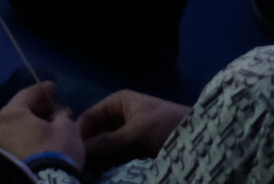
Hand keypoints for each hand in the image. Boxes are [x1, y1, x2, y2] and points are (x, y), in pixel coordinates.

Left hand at [0, 81, 81, 165]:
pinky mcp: (7, 158)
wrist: (46, 182)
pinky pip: (20, 138)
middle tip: (55, 105)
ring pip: (20, 126)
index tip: (52, 86)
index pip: (26, 94)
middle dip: (39, 107)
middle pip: (21, 110)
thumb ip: (62, 114)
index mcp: (11, 113)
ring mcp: (1, 144)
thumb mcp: (67, 126)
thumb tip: (59, 112)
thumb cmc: (56, 148)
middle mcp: (0, 126)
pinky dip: (32, 134)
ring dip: (36, 121)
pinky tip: (46, 135)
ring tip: (53, 121)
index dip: (41, 89)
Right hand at [77, 89, 192, 165]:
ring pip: (108, 144)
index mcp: (118, 102)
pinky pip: (120, 153)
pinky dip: (112, 161)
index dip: (80, 133)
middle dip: (90, 147)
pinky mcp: (139, 145)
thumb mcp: (136, 133)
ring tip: (89, 170)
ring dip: (100, 156)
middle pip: (98, 131)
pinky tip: (103, 171)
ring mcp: (130, 131)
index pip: (90, 116)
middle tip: (80, 164)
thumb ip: (107, 142)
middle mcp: (121, 114)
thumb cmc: (166, 126)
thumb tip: (79, 151)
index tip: (71, 151)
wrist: (202, 136)